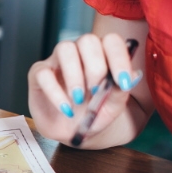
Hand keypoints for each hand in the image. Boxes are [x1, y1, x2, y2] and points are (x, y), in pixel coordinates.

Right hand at [28, 33, 142, 145]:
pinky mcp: (38, 74)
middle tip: (96, 91)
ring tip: (79, 99)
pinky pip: (43, 74)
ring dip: (75, 76)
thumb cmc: (93, 114)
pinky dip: (56, 93)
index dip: (119, 58)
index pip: (111, 41)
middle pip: (87, 40)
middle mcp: (79, 52)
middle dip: (95, 67)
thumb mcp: (112, 107)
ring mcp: (57, 60)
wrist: (71, 132)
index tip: (123, 81)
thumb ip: (120, 91)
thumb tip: (133, 75)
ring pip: (64, 49)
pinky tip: (66, 109)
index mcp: (101, 55)